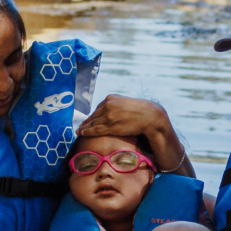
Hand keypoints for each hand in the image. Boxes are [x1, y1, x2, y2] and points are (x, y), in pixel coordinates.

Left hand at [75, 95, 189, 173]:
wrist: (150, 116)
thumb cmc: (142, 111)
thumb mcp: (127, 103)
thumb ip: (117, 105)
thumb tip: (111, 111)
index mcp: (111, 98)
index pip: (98, 108)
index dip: (93, 115)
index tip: (89, 120)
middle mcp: (107, 105)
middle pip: (94, 115)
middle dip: (87, 121)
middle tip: (81, 126)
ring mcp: (108, 115)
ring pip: (92, 122)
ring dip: (84, 127)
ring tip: (79, 131)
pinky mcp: (110, 125)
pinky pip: (94, 129)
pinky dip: (86, 131)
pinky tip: (81, 133)